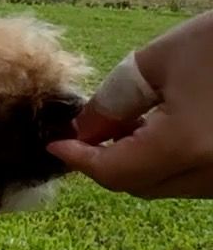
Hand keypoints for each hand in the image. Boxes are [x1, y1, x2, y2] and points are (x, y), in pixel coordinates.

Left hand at [48, 10, 212, 199]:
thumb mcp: (158, 63)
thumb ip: (113, 101)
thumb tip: (83, 129)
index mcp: (186, 147)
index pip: (114, 173)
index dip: (78, 160)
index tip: (54, 143)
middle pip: (140, 186)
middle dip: (105, 162)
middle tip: (86, 130)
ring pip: (168, 185)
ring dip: (137, 163)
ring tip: (126, 123)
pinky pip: (195, 177)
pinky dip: (169, 161)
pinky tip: (161, 127)